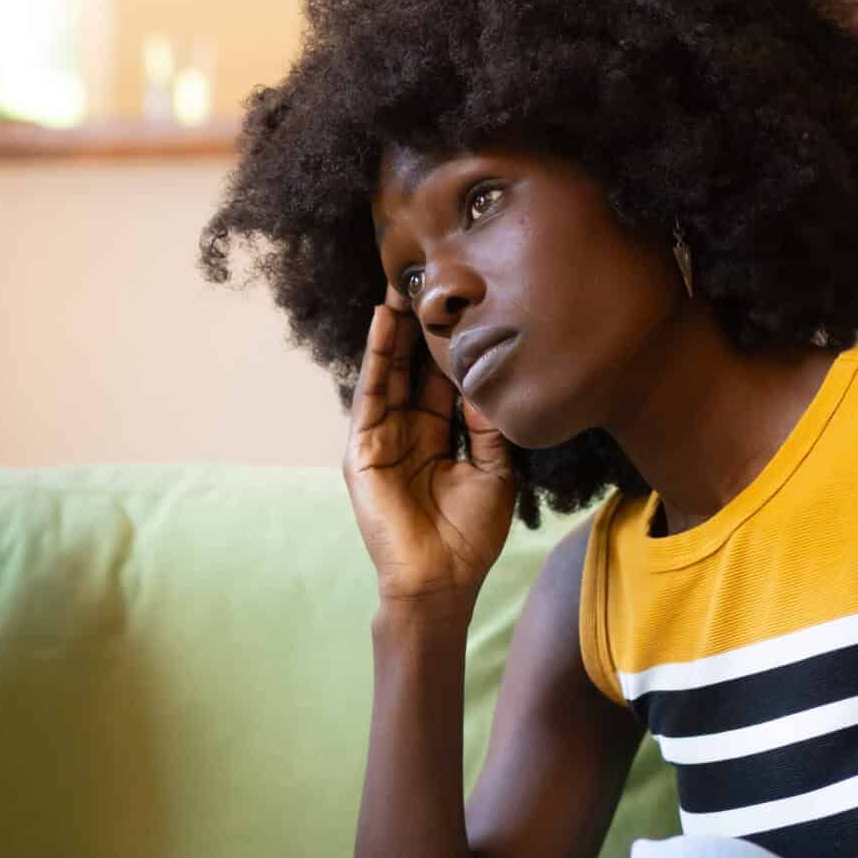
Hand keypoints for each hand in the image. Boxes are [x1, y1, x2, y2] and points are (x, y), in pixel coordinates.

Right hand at [345, 302, 516, 611]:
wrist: (442, 579)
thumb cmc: (469, 536)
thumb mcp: (493, 470)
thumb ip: (487, 424)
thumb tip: (486, 375)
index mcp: (440, 436)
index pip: (443, 380)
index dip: (449, 345)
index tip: (462, 303)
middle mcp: (409, 431)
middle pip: (414, 368)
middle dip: (419, 326)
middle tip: (427, 277)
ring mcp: (383, 438)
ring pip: (390, 373)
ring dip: (394, 329)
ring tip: (402, 284)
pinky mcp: (364, 449)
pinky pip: (370, 394)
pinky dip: (377, 357)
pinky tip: (384, 321)